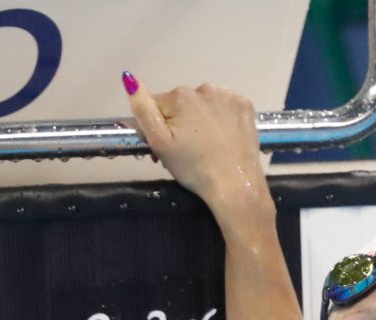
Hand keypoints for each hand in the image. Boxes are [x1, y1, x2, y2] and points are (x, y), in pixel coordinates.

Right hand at [123, 72, 269, 214]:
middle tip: (187, 150)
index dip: (159, 127)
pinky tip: (223, 137)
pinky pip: (225, 107)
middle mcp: (205, 88)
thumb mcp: (159, 142)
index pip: (159, 105)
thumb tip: (130, 78)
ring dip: (201, 118)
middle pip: (182, 104)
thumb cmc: (193, 167)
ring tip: (206, 145)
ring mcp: (228, 96)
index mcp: (180, 96)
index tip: (167, 147)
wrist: (235, 185)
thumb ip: (143, 109)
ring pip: (204, 104)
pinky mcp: (246, 105)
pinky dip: (222, 118)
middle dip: (181, 122)